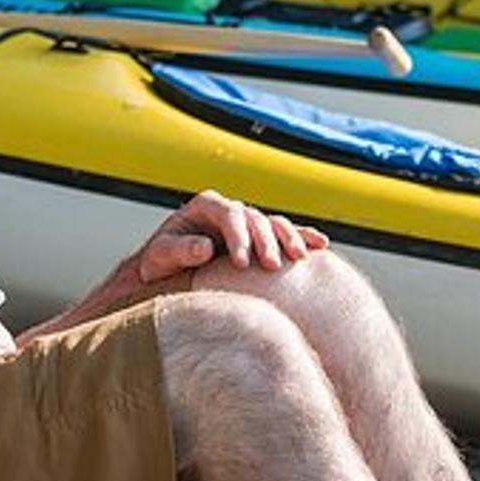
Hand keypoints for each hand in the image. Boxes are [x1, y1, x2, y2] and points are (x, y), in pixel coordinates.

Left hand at [134, 189, 328, 283]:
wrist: (166, 273)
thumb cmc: (158, 264)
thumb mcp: (160, 257)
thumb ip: (179, 250)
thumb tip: (206, 247)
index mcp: (205, 206)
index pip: (229, 214)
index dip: (238, 236)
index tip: (241, 263)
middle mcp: (229, 210)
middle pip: (255, 218)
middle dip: (265, 241)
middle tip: (271, 266)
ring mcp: (246, 224)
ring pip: (274, 224)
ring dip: (289, 239)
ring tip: (299, 258)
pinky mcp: (259, 239)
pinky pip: (284, 234)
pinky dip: (302, 237)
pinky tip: (321, 245)